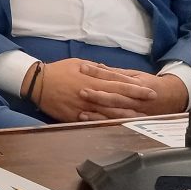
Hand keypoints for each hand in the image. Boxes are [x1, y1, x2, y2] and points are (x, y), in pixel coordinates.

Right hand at [29, 59, 156, 123]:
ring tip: (141, 117)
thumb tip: (110, 71)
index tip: (150, 91)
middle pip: (117, 99)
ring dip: (125, 115)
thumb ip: (96, 68)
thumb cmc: (58, 71)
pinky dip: (106, 123)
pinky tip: (116, 126)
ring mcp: (83, 107)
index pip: (119, 84)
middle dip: (136, 102)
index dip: (136, 88)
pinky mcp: (75, 117)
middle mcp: (90, 94)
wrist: (38, 84)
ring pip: (108, 113)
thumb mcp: (78, 63)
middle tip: (152, 104)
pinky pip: (93, 121)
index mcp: (92, 80)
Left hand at [78, 66, 187, 120]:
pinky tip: (91, 123)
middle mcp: (137, 100)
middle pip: (116, 98)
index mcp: (137, 84)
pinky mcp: (134, 123)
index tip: (83, 68)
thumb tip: (97, 66)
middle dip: (98, 96)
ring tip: (82, 112)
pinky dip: (104, 124)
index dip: (99, 73)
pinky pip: (117, 125)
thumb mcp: (136, 74)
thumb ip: (116, 73)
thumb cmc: (150, 84)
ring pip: (116, 114)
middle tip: (82, 91)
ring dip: (99, 113)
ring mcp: (136, 113)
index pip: (115, 77)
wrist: (172, 99)